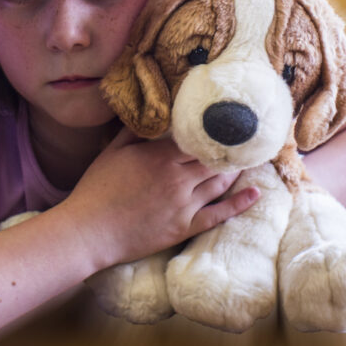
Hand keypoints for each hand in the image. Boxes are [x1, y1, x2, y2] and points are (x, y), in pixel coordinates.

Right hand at [62, 127, 258, 267]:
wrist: (89, 231)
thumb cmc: (96, 190)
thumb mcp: (113, 152)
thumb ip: (135, 132)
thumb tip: (151, 113)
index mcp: (161, 156)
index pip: (198, 139)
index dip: (214, 133)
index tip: (229, 125)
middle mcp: (178, 178)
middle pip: (215, 160)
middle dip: (232, 150)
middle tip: (247, 141)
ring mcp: (184, 204)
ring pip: (220, 183)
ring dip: (237, 171)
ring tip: (250, 160)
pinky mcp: (185, 227)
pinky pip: (219, 214)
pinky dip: (240, 203)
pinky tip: (256, 193)